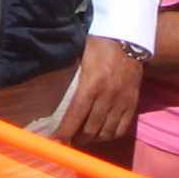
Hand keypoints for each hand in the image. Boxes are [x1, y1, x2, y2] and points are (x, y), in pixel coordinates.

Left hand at [48, 35, 144, 151]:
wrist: (127, 35)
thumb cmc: (98, 44)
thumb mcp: (79, 56)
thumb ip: (68, 76)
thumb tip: (46, 92)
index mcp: (93, 82)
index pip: (76, 114)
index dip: (65, 132)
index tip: (55, 142)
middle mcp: (109, 94)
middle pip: (92, 128)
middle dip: (76, 139)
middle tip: (66, 141)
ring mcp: (123, 99)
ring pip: (107, 132)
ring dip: (92, 140)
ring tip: (81, 139)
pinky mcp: (133, 101)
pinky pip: (122, 128)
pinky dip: (110, 136)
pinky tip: (100, 135)